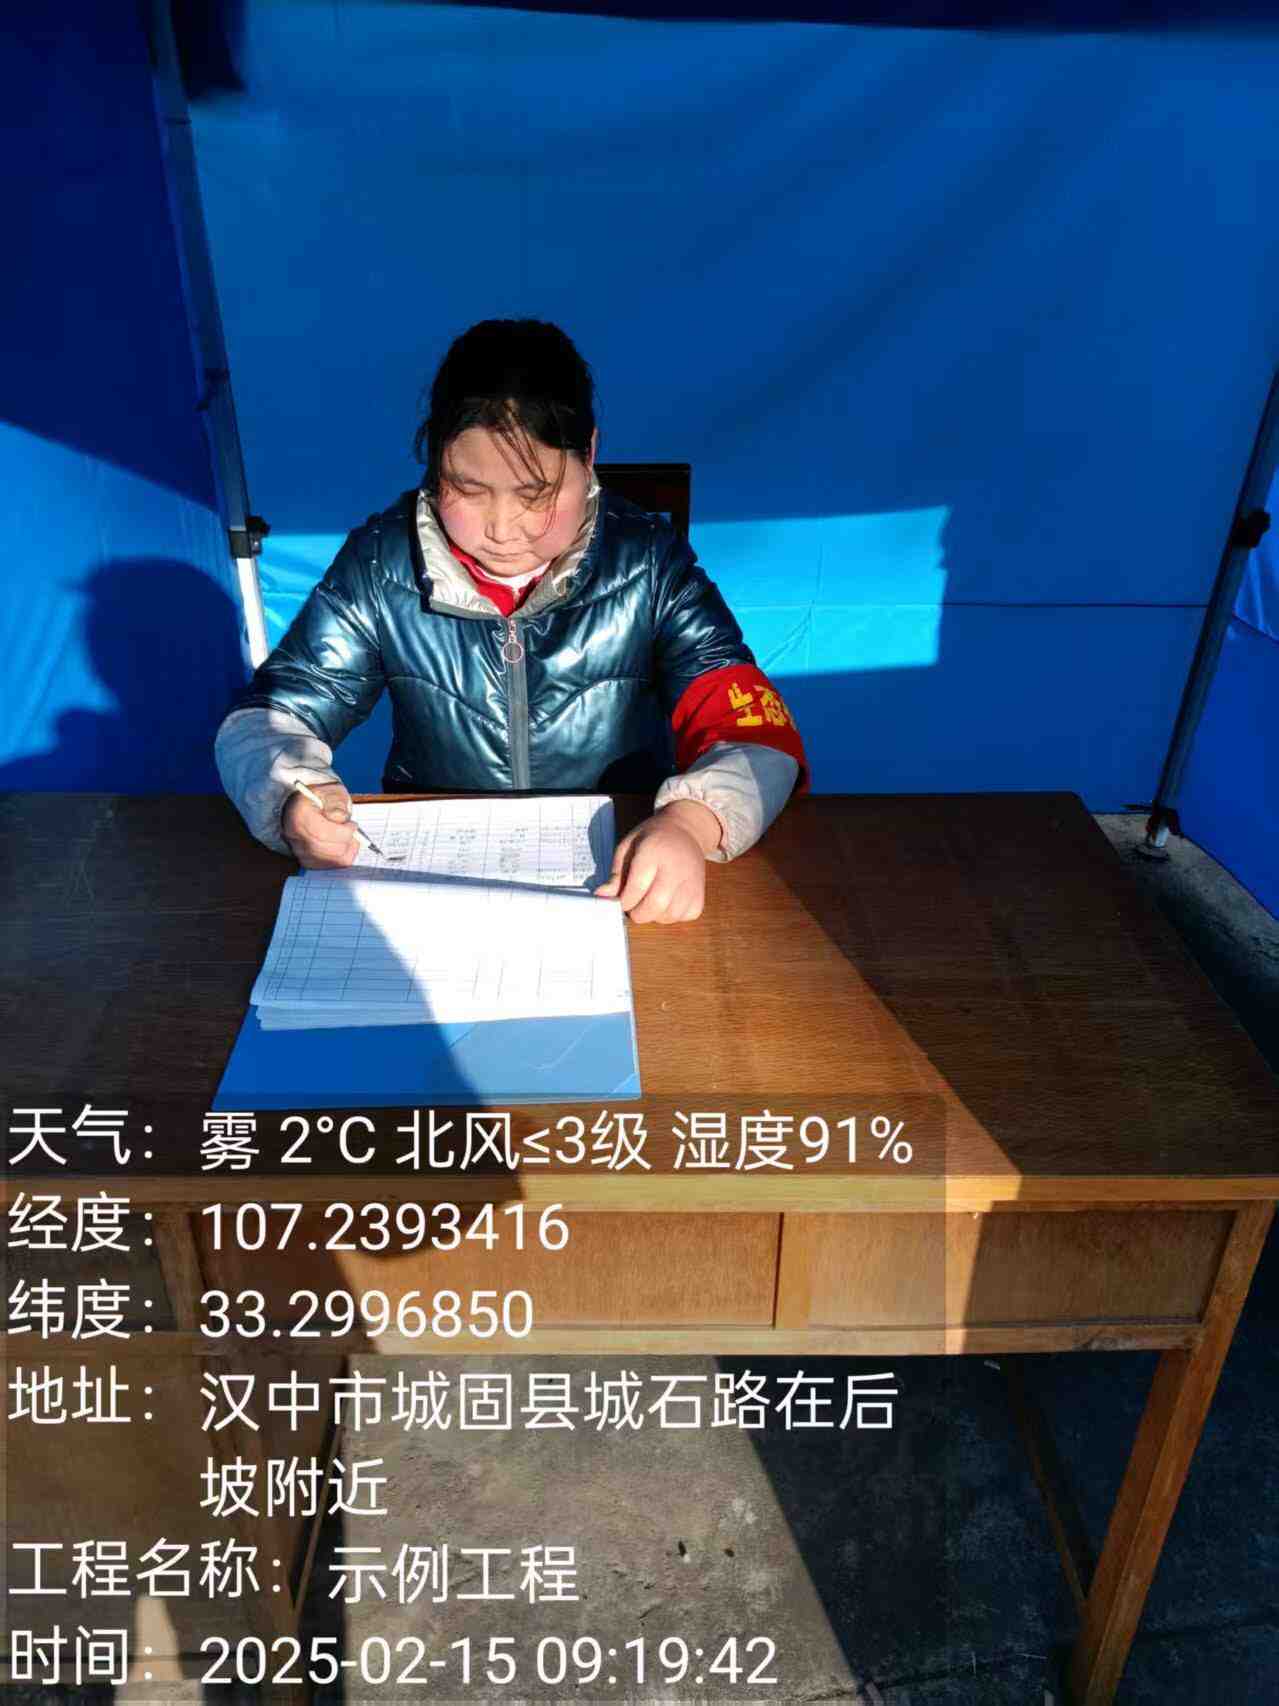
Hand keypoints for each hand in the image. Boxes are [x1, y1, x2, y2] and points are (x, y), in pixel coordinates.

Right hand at [281, 781, 358, 867]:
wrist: (305, 807)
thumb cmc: (320, 799)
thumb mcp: (330, 792)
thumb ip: (336, 804)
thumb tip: (340, 818)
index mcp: (299, 815)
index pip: (321, 833)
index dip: (342, 832)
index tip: (352, 825)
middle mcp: (294, 835)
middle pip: (325, 850)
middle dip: (346, 842)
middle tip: (353, 832)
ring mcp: (298, 850)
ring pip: (328, 860)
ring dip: (345, 850)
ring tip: (348, 838)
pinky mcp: (305, 861)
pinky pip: (328, 866)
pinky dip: (340, 858)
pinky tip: (343, 846)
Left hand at [594, 800, 720, 922]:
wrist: (685, 832)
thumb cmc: (652, 839)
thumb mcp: (628, 847)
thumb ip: (616, 874)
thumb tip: (602, 896)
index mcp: (654, 851)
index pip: (636, 888)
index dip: (623, 900)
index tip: (620, 899)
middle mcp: (676, 868)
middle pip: (655, 905)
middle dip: (637, 912)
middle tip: (633, 904)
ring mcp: (692, 883)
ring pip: (668, 915)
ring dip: (654, 915)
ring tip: (649, 899)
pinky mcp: (700, 895)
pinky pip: (683, 917)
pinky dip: (671, 915)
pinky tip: (667, 901)